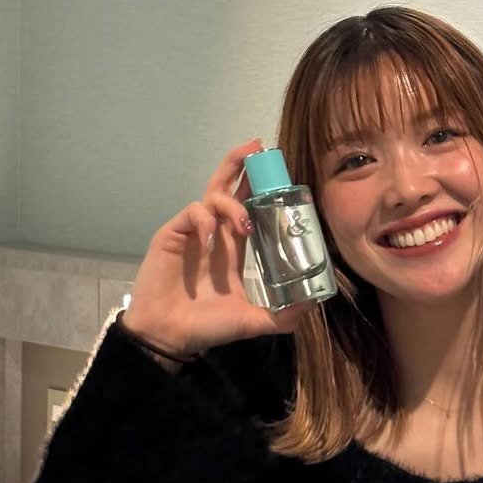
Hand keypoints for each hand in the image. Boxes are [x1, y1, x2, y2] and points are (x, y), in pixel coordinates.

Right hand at [122, 137, 315, 355]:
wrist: (168, 335)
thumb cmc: (206, 326)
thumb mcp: (252, 321)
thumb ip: (282, 315)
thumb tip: (314, 305)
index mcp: (233, 247)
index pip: (249, 207)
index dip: (261, 189)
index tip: (281, 175)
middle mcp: (215, 234)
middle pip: (227, 186)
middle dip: (241, 163)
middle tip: (258, 147)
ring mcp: (193, 232)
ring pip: (212, 194)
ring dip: (232, 201)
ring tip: (243, 223)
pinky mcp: (173, 234)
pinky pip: (193, 212)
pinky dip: (206, 220)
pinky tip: (212, 241)